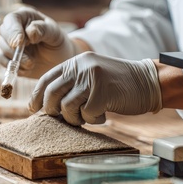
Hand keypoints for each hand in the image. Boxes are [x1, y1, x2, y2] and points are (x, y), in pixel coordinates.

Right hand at [0, 7, 77, 78]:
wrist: (58, 60)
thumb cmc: (57, 43)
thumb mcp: (55, 34)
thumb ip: (43, 30)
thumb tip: (29, 32)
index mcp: (25, 17)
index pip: (12, 19)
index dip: (13, 31)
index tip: (20, 42)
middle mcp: (14, 28)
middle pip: (3, 34)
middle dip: (13, 48)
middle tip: (29, 59)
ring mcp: (9, 43)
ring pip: (1, 49)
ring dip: (15, 60)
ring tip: (32, 64)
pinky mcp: (8, 57)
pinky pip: (2, 62)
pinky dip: (13, 68)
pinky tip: (27, 69)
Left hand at [28, 52, 162, 125]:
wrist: (149, 81)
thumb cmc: (117, 85)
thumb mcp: (91, 77)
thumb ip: (71, 85)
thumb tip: (46, 106)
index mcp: (75, 62)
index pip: (46, 79)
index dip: (36, 96)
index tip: (33, 109)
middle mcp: (81, 67)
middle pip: (52, 94)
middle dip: (53, 111)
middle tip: (63, 118)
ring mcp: (92, 78)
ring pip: (67, 107)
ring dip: (75, 119)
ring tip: (87, 116)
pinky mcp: (103, 92)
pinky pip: (86, 114)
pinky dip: (93, 120)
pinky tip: (103, 115)